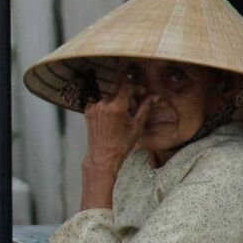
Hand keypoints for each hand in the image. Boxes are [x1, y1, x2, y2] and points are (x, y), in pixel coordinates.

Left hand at [80, 79, 154, 208]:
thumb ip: (145, 107)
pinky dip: (108, 107)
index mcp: (116, 106)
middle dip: (127, 96)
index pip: (127, 86)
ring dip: (118, 102)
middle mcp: (103, 104)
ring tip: (123, 116)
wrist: (103, 156)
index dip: (136, 88)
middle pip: (118, 91)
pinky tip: (112, 119)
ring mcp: (94, 107)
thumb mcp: (137, 126)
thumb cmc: (121, 144)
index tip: (141, 93)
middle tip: (134, 107)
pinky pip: (101, 103)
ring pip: (110, 97)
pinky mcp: (88, 111)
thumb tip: (154, 95)